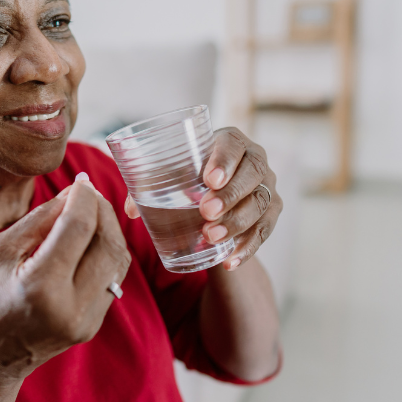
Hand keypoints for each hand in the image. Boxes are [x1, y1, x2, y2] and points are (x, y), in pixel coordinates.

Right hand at [0, 178, 131, 401]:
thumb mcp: (1, 251)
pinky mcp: (94, 325)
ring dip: (109, 230)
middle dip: (103, 210)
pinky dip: (105, 252)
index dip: (84, 197)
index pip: (79, 227)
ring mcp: (86, 320)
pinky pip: (112, 278)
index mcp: (41, 287)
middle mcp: (71, 307)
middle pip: (108, 243)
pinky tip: (88, 241)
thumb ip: (41, 219)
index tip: (80, 181)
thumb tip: (75, 192)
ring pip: (118, 260)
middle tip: (88, 194)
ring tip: (89, 213)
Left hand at [124, 127, 281, 270]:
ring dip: (237, 222)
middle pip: (252, 173)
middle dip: (230, 195)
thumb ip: (148, 186)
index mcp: (230, 140)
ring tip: (211, 237)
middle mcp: (255, 159)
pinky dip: (248, 247)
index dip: (224, 160)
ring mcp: (267, 186)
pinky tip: (230, 260)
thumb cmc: (190, 176)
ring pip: (260, 203)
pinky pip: (265, 230)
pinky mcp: (271, 211)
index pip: (233, 144)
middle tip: (206, 212)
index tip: (209, 179)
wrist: (216, 193)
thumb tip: (130, 210)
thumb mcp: (172, 174)